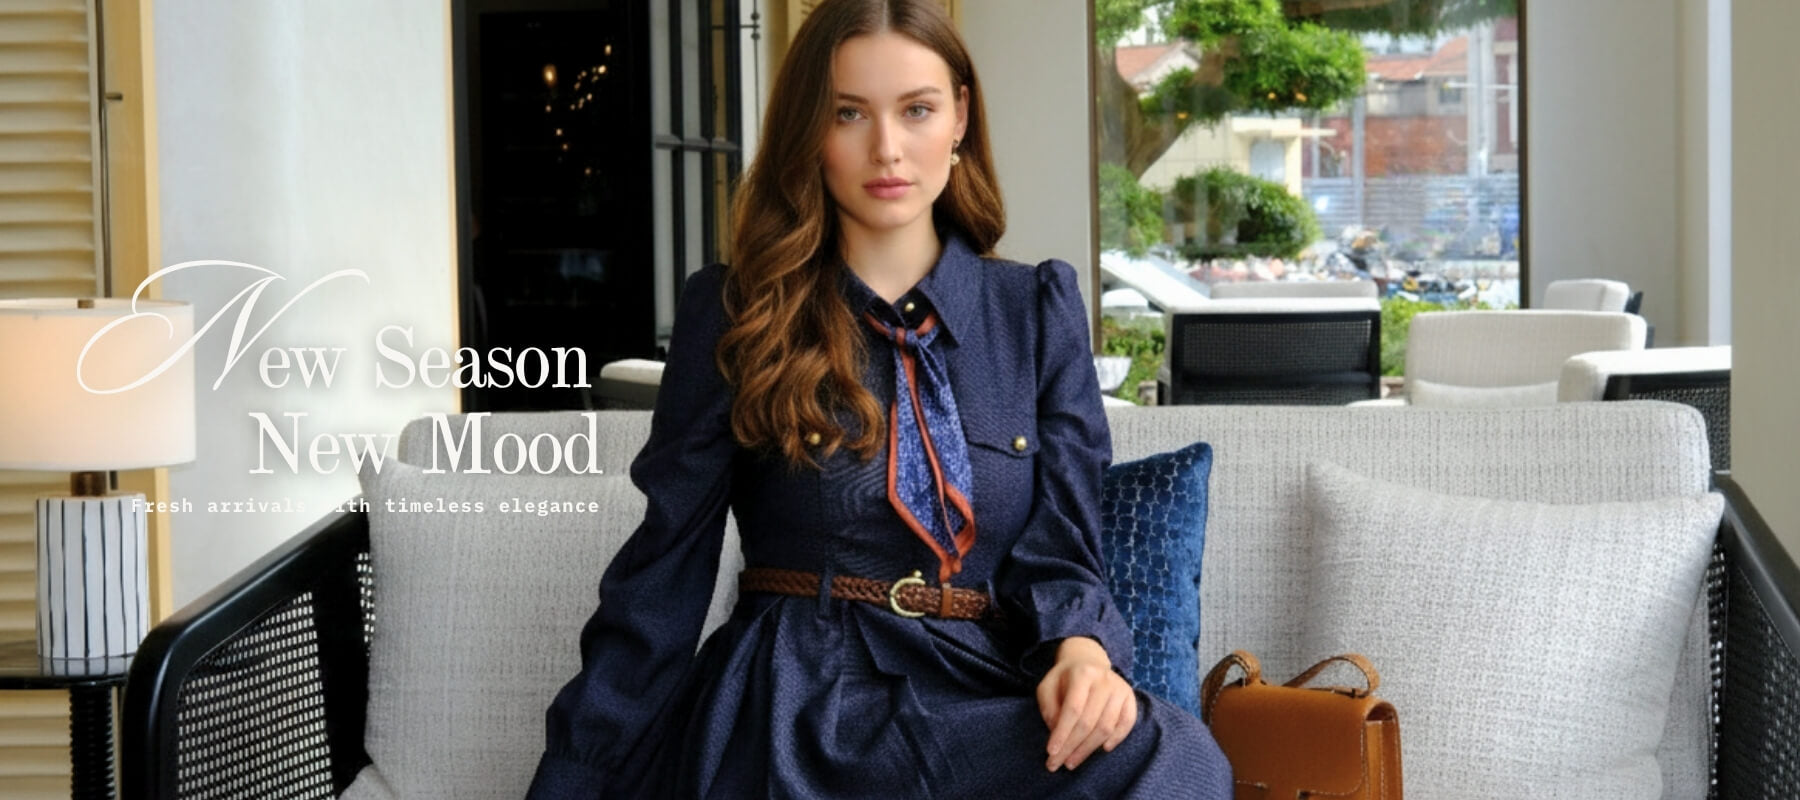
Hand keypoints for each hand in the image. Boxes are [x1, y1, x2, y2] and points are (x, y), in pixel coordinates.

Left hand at [1035, 637, 1137, 770]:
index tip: (1051, 752)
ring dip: (1088, 749)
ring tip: (1072, 761)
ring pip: (1107, 727)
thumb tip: (1057, 732)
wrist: (1088, 661)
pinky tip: (1102, 749)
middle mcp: (1105, 680)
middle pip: (1089, 722)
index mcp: (1082, 674)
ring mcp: (1120, 689)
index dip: (1062, 733)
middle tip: (1058, 763)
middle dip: (1072, 747)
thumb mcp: (1048, 687)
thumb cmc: (1064, 679)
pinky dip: (1116, 739)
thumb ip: (1049, 708)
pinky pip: (1127, 723)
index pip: (1073, 709)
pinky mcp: (1130, 698)